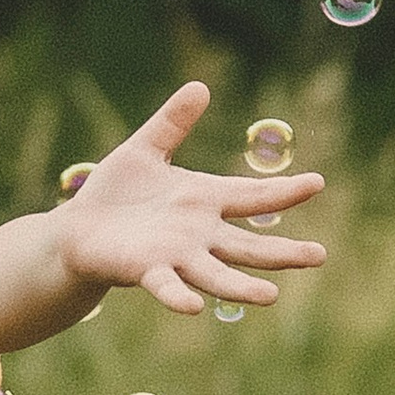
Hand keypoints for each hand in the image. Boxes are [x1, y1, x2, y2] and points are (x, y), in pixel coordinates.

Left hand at [56, 81, 325, 316]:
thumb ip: (172, 123)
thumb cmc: (114, 193)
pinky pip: (165, 285)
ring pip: (215, 274)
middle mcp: (197, 234)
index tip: (317, 182)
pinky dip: (178, 295)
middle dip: (282, 253)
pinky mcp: (144, 270)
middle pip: (247, 246)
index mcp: (203, 202)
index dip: (284, 191)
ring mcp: (174, 255)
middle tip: (318, 256)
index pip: (252, 196)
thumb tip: (200, 87)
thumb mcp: (145, 149)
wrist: (76, 230)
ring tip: (270, 295)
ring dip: (241, 285)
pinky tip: (193, 307)